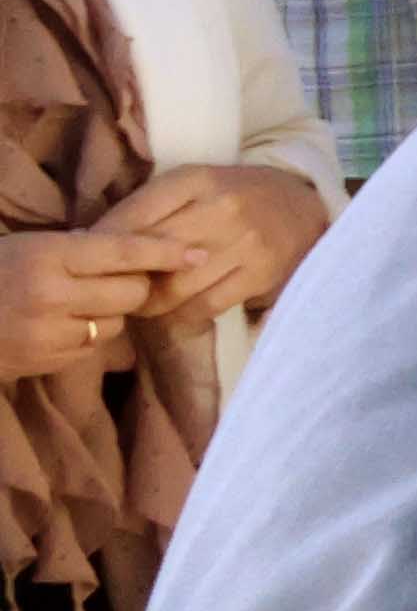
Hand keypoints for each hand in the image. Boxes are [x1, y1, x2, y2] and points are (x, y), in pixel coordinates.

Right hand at [0, 229, 170, 382]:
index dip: (165, 253)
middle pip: (133, 293)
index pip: (123, 252)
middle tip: (116, 280)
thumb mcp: (25, 247)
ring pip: (116, 324)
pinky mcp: (48, 363)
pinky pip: (92, 348)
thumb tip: (126, 247)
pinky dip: (88, 337)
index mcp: (47, 257)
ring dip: (110, 313)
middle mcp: (54, 296)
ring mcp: (51, 335)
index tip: (196, 255)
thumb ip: (73, 247)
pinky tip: (63, 326)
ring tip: (80, 303)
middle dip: (134, 285)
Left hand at [90, 159, 322, 324]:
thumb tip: (92, 239)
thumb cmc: (235, 196)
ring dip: (151, 304)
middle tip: (114, 291)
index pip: (133, 217)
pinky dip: (184, 316)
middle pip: (151, 256)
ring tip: (142, 306)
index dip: (106, 245)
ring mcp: (245, 242)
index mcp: (196, 179)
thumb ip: (150, 207)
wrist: (304, 207)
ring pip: (176, 287)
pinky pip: (206, 306)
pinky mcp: (262, 273)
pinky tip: (177, 313)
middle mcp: (221, 208)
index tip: (91, 261)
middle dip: (126, 279)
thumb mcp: (194, 185)